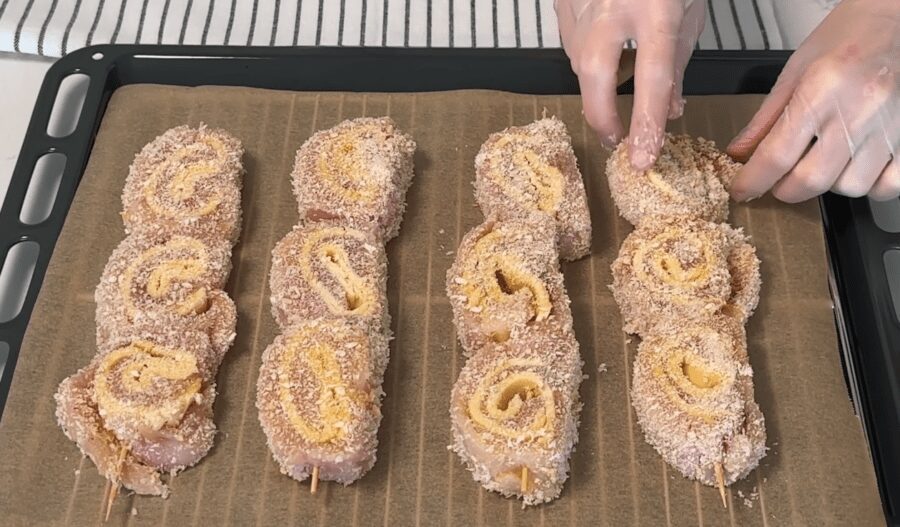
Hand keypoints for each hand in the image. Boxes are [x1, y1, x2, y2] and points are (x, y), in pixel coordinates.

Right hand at [556, 0, 704, 168]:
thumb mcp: (689, 12)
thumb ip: (678, 61)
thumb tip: (671, 110)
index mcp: (657, 10)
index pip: (652, 80)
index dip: (647, 125)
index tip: (642, 159)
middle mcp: (615, 6)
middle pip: (596, 74)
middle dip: (602, 116)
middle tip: (616, 140)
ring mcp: (582, 1)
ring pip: (579, 60)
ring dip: (597, 83)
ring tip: (614, 91)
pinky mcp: (563, 0)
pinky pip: (570, 40)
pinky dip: (585, 55)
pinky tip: (603, 50)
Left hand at [728, 0, 898, 201]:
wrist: (899, 19)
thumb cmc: (852, 35)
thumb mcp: (797, 69)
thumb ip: (766, 117)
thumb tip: (739, 153)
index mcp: (822, 89)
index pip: (777, 155)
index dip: (753, 181)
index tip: (742, 189)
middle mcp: (859, 110)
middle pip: (811, 180)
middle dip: (786, 189)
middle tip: (780, 178)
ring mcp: (891, 126)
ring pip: (850, 187)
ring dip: (828, 185)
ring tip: (825, 160)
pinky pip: (888, 185)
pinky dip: (869, 185)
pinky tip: (856, 166)